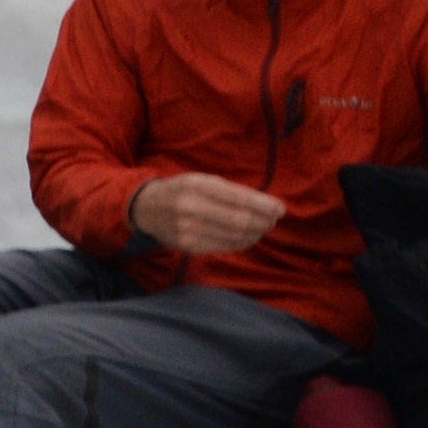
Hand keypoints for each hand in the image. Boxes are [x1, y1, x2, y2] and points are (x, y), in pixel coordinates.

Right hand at [133, 173, 288, 255]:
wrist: (146, 208)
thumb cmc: (182, 190)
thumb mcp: (203, 180)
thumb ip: (232, 192)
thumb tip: (268, 206)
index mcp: (197, 185)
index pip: (239, 198)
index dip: (263, 205)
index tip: (280, 209)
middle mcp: (191, 207)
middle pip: (239, 221)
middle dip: (262, 221)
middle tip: (273, 220)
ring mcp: (188, 229)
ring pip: (233, 236)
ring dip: (254, 233)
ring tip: (262, 227)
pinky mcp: (188, 245)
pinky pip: (223, 246)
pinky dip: (241, 243)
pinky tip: (247, 237)